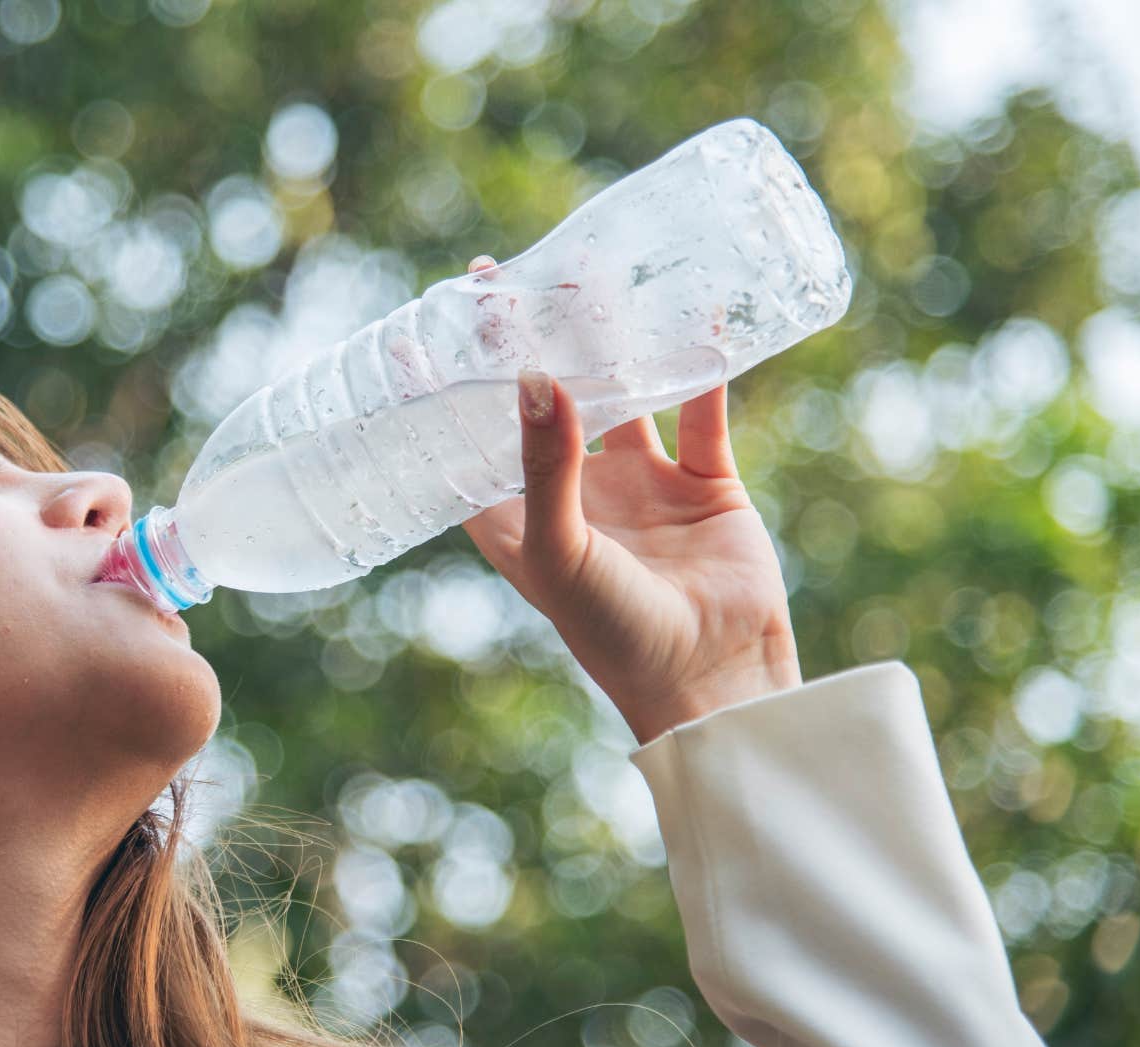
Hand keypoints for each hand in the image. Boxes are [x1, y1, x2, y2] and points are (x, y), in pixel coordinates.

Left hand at [457, 254, 802, 744]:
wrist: (715, 682)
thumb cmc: (614, 634)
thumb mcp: (560, 548)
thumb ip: (545, 464)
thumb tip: (532, 374)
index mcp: (518, 518)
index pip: (468, 437)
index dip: (445, 386)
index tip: (424, 321)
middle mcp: (573, 494)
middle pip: (541, 399)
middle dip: (525, 341)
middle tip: (503, 272)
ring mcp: (639, 486)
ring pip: (618, 391)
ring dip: (607, 339)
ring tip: (590, 270)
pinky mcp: (704, 484)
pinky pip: (700, 408)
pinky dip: (698, 361)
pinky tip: (696, 308)